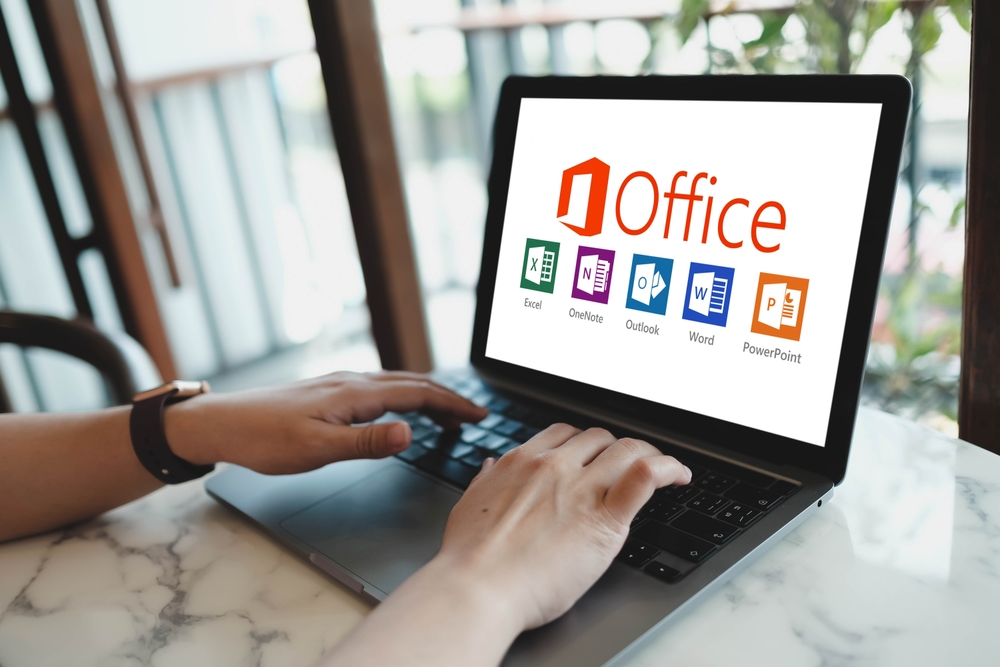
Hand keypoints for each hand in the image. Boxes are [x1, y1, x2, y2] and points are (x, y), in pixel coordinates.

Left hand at [165, 372, 486, 473]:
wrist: (221, 423)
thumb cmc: (263, 440)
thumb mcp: (317, 450)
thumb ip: (366, 442)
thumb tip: (411, 432)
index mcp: (355, 395)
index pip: (418, 394)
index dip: (453, 405)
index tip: (480, 416)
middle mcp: (352, 381)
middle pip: (413, 383)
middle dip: (448, 398)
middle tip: (474, 416)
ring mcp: (339, 383)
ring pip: (397, 382)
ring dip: (427, 395)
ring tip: (447, 413)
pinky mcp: (328, 390)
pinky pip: (380, 386)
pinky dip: (404, 394)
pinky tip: (398, 407)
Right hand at [437, 425, 691, 630]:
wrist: (478, 587)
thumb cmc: (470, 558)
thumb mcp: (470, 504)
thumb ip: (487, 480)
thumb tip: (493, 465)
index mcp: (522, 462)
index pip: (565, 434)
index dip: (585, 443)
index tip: (594, 454)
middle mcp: (554, 467)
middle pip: (599, 438)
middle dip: (615, 449)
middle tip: (625, 467)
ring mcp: (581, 489)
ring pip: (627, 449)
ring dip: (647, 453)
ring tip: (661, 467)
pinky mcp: (605, 518)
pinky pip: (646, 476)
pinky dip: (668, 468)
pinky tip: (679, 475)